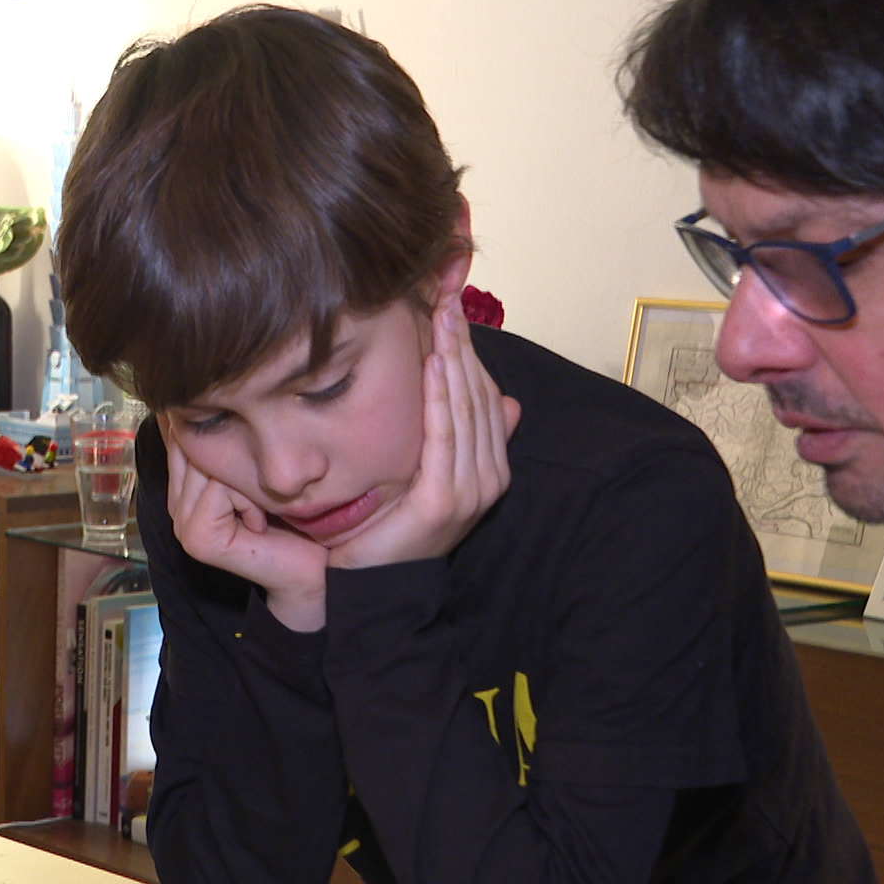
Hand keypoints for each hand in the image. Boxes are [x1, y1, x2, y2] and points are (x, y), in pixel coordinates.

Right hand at [162, 417, 328, 631]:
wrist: (311, 568)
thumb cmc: (293, 514)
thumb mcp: (258, 467)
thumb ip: (231, 438)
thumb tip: (209, 398)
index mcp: (183, 485)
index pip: (182, 432)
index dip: (217, 426)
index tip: (250, 446)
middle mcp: (175, 503)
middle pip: (195, 444)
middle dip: (236, 455)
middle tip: (263, 492)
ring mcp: (181, 523)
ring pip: (209, 464)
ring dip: (247, 482)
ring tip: (264, 507)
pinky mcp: (197, 538)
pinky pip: (220, 489)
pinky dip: (249, 500)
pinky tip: (260, 523)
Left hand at [328, 292, 521, 568]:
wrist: (376, 586)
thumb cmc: (392, 526)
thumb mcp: (430, 473)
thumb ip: (462, 438)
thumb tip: (507, 403)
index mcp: (490, 468)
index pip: (483, 394)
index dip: (469, 350)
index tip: (449, 307)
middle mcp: (489, 477)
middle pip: (477, 394)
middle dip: (462, 344)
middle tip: (444, 296)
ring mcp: (470, 490)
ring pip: (465, 408)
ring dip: (454, 358)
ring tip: (441, 316)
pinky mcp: (443, 500)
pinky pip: (443, 436)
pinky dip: (441, 397)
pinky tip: (434, 363)